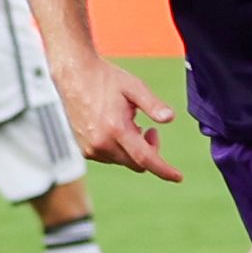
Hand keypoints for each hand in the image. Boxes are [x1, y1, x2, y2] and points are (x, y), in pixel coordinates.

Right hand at [55, 55, 181, 182]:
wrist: (74, 75)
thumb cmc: (104, 79)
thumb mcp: (134, 87)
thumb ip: (153, 105)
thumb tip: (170, 118)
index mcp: (115, 129)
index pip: (145, 158)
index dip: (164, 170)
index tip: (177, 177)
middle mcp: (101, 143)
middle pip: (136, 163)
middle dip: (149, 150)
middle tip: (149, 129)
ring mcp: (91, 149)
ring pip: (123, 161)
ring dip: (132, 149)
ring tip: (127, 123)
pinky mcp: (84, 150)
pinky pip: (110, 158)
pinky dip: (119, 148)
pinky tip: (115, 128)